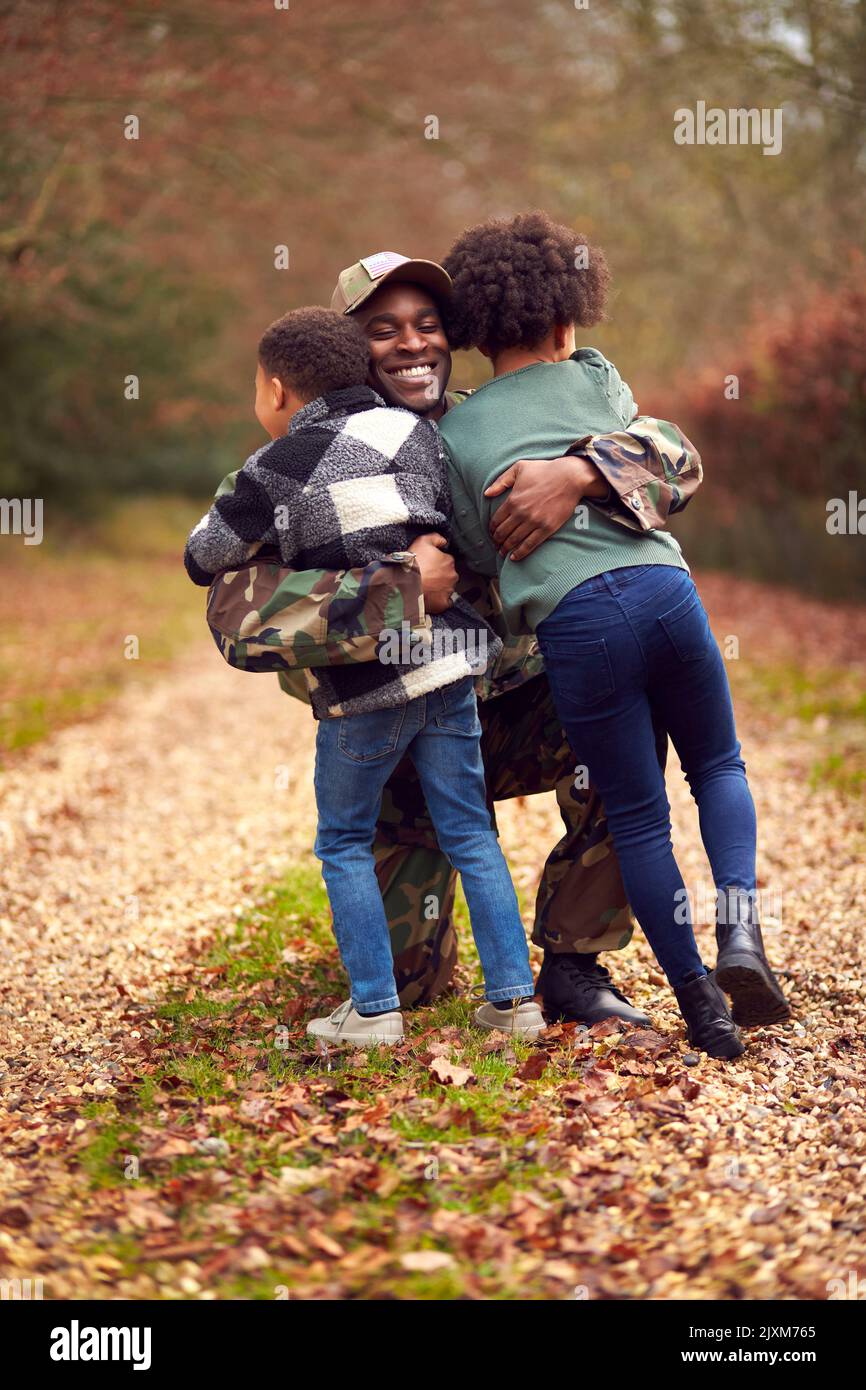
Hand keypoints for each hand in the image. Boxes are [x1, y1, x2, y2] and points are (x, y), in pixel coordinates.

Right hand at [408, 532, 457, 613]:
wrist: (405, 583)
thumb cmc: (413, 563)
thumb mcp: (422, 541)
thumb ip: (436, 538)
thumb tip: (444, 541)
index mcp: (448, 561)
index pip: (446, 560)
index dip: (436, 562)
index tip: (428, 565)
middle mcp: (452, 576)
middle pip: (448, 574)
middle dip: (439, 575)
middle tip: (426, 576)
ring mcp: (448, 590)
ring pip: (447, 588)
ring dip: (439, 587)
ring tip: (426, 587)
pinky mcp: (443, 603)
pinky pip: (445, 602)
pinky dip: (440, 600)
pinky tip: (431, 598)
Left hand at [484, 455, 606, 560]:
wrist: (569, 477)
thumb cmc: (544, 470)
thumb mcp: (519, 468)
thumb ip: (501, 481)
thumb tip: (486, 494)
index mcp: (513, 500)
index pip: (496, 520)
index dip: (491, 529)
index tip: (491, 533)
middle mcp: (521, 513)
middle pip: (503, 533)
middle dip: (496, 541)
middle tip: (496, 544)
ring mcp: (534, 522)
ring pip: (514, 540)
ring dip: (505, 548)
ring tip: (502, 552)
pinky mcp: (546, 528)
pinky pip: (530, 544)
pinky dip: (520, 553)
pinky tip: (514, 557)